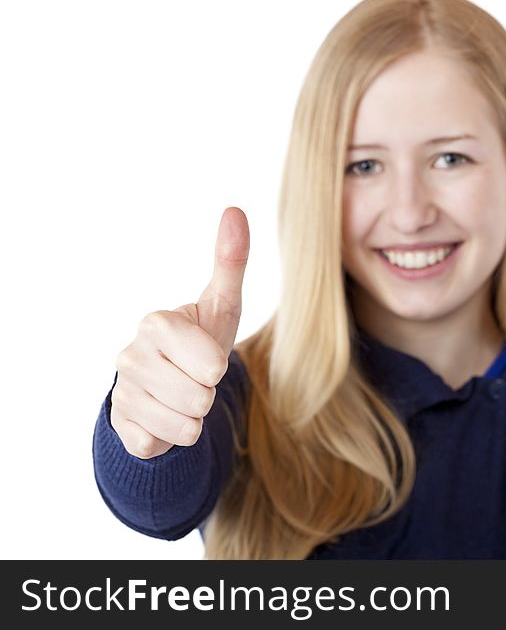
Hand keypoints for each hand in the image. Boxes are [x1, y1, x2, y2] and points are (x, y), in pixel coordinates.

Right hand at [111, 207, 249, 458]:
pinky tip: (163, 417)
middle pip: (200, 397)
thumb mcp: (222, 305)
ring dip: (193, 417)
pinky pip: (164, 444)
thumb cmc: (199, 342)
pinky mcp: (120, 425)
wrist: (167, 386)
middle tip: (195, 380)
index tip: (206, 357)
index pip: (211, 364)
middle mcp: (131, 354)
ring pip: (185, 424)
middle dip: (208, 394)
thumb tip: (235, 210)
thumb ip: (231, 261)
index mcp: (158, 324)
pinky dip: (173, 437)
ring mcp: (122, 391)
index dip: (217, 366)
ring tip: (183, 397)